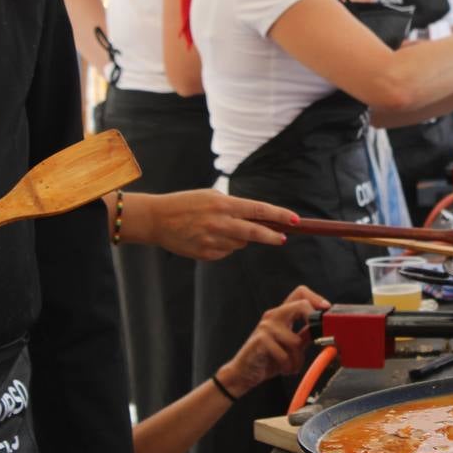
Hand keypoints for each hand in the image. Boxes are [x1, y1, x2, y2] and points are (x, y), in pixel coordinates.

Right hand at [130, 189, 291, 259]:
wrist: (157, 219)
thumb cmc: (187, 204)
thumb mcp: (212, 197)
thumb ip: (234, 207)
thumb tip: (257, 219)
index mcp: (224, 205)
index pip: (259, 210)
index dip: (279, 215)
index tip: (294, 220)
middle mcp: (221, 223)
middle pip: (256, 233)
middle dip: (272, 236)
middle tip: (282, 238)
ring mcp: (214, 241)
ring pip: (240, 244)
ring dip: (239, 238)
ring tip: (219, 228)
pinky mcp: (206, 254)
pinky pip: (225, 252)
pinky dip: (223, 246)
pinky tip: (207, 237)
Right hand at [219, 286, 328, 396]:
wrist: (244, 372)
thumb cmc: (268, 358)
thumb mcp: (292, 345)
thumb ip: (306, 335)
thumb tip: (324, 329)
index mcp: (282, 314)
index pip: (300, 293)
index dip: (316, 298)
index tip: (326, 310)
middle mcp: (274, 316)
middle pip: (300, 305)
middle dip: (313, 321)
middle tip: (316, 338)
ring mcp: (266, 327)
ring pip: (296, 341)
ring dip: (297, 360)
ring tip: (292, 365)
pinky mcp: (260, 340)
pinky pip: (284, 354)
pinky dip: (287, 366)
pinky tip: (283, 368)